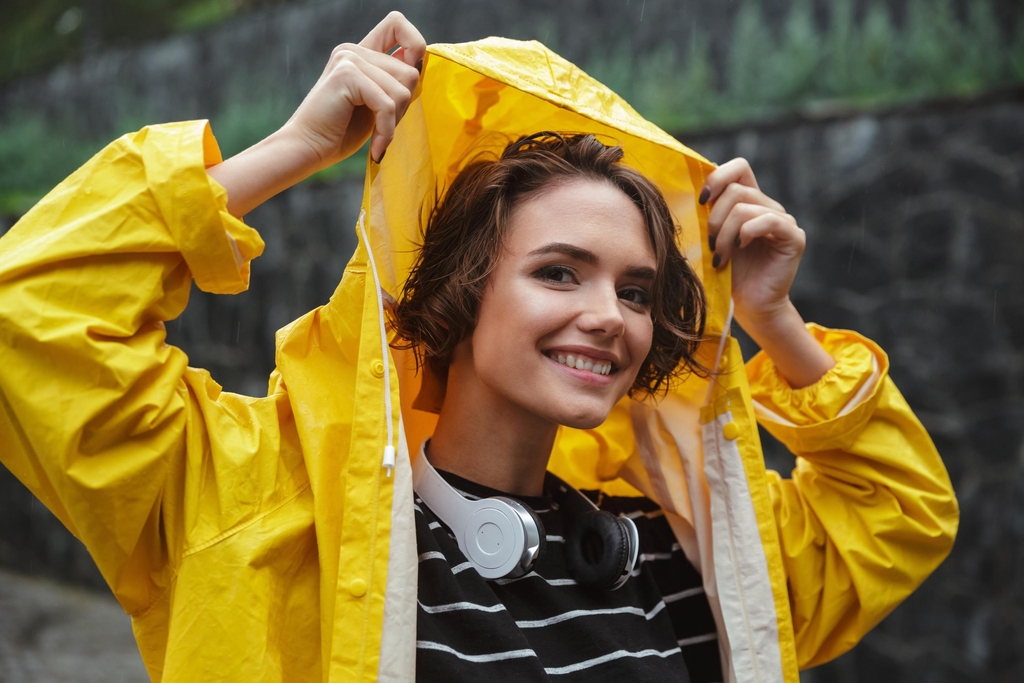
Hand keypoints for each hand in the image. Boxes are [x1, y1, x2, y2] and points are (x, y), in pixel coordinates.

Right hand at [285, 11, 425, 167]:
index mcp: (360, 53)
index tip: (409, 79)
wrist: (309, 149)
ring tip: (377, 136)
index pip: (397, 24)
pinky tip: (376, 147)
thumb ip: (394, 83)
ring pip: (402, 89)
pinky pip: (387, 104)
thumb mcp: (375, 104)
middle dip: (403, 106)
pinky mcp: (347, 75)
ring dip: (394, 121)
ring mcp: (349, 59)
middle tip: (384, 125)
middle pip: (410, 71)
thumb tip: (421, 68)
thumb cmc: (341, 132)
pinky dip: (386, 130)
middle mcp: (353, 50)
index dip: (414, 45)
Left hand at [701, 158, 834, 387]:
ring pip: (747, 206)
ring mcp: (783, 221)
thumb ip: (704, 215)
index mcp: (749, 202)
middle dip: (715, 217)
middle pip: (737, 189)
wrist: (747, 307)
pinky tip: (737, 250)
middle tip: (710, 243)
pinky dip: (746, 233)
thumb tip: (682, 191)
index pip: (738, 168)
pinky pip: (770, 220)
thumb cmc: (724, 275)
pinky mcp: (793, 237)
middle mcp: (768, 206)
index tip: (700, 200)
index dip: (717, 177)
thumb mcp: (708, 239)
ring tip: (720, 255)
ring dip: (725, 232)